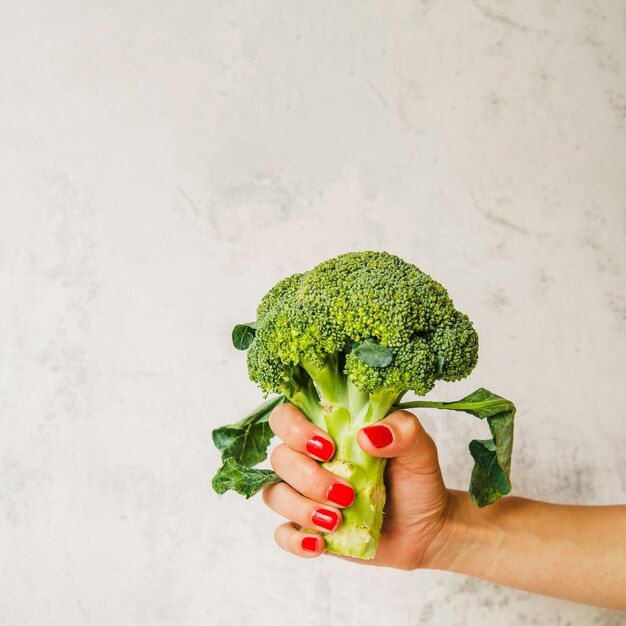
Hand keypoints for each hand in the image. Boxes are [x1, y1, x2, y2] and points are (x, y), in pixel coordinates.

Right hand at [262, 403, 452, 568]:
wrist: (427, 529)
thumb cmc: (417, 480)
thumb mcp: (420, 449)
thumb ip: (402, 431)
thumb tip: (366, 436)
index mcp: (329, 429)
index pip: (287, 417)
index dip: (295, 430)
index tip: (328, 447)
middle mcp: (310, 458)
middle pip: (280, 458)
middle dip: (307, 477)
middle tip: (345, 493)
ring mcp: (306, 494)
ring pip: (275, 495)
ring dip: (301, 508)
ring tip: (337, 521)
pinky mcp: (308, 528)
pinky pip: (282, 534)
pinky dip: (295, 540)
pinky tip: (319, 544)